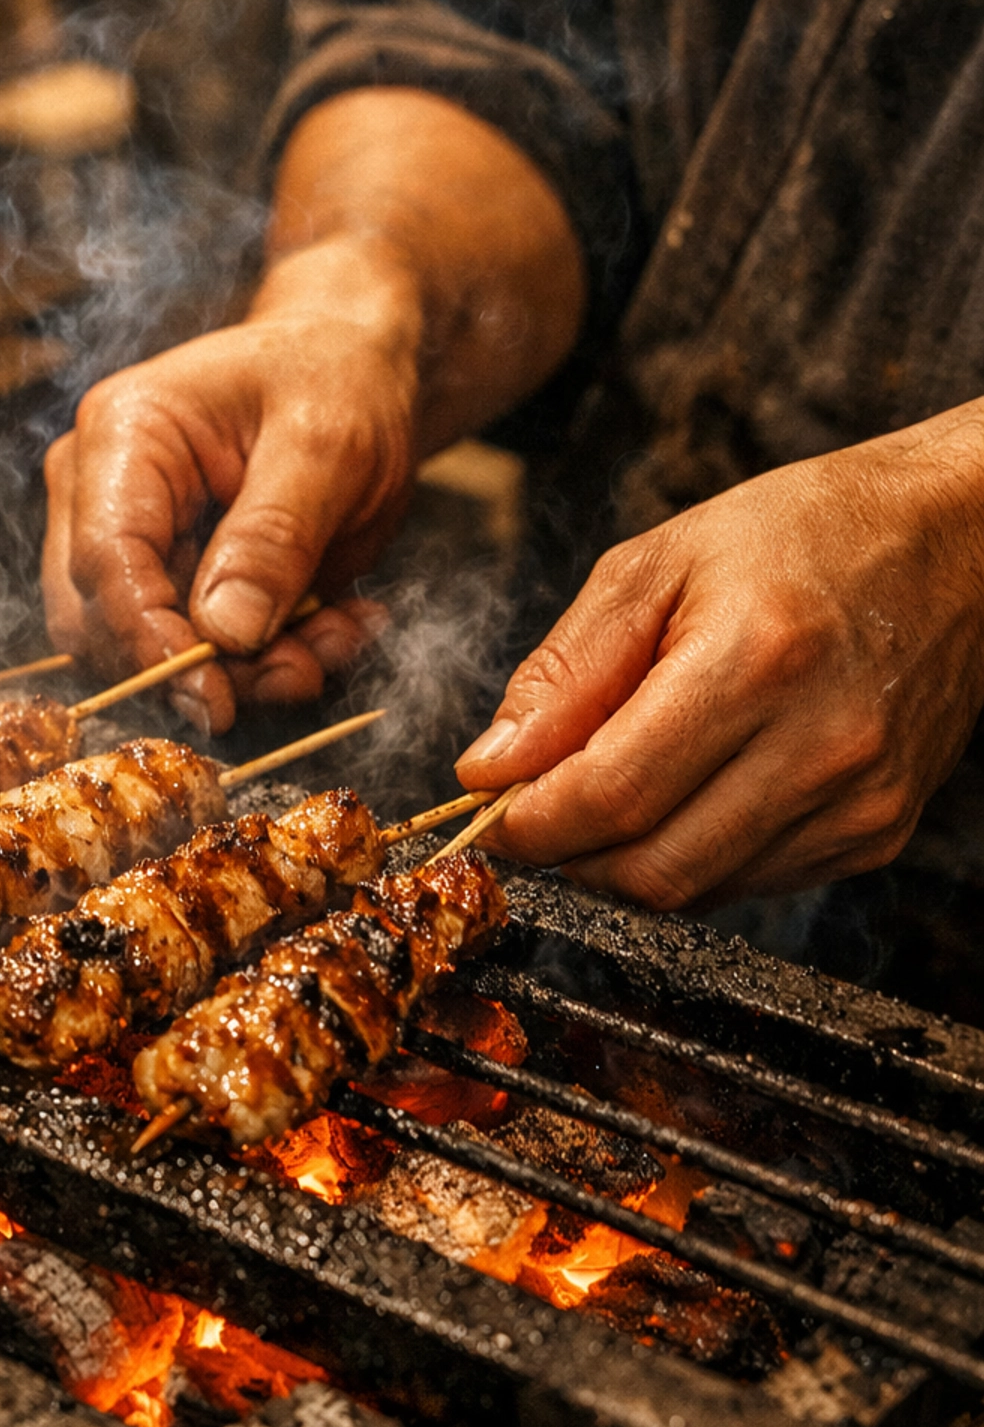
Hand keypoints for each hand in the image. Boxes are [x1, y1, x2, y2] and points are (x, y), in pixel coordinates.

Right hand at [42, 265, 414, 731]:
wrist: (354, 368)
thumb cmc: (335, 378)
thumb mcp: (326, 445)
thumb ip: (274, 535)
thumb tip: (225, 631)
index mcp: (122, 438)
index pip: (103, 561)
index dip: (150, 642)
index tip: (216, 699)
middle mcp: (103, 495)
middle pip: (106, 623)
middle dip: (202, 669)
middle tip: (299, 670)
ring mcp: (134, 545)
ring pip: (152, 654)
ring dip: (249, 672)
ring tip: (337, 638)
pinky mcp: (174, 584)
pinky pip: (201, 654)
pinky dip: (271, 661)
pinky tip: (337, 627)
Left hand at [454, 406, 983, 905]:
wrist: (958, 543)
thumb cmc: (803, 535)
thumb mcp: (658, 565)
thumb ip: (566, 671)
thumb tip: (492, 767)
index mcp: (756, 661)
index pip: (610, 794)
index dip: (529, 821)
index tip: (489, 807)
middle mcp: (820, 745)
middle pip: (648, 867)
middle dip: (568, 853)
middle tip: (535, 810)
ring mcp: (858, 801)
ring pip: (694, 891)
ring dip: (624, 861)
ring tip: (609, 791)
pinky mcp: (876, 833)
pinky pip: (747, 885)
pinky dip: (691, 855)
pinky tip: (688, 793)